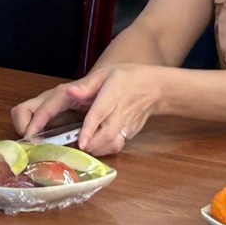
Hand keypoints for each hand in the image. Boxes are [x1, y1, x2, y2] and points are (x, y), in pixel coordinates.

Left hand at [13, 65, 164, 156]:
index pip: (100, 113)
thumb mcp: (106, 74)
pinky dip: (105, 150)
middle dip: (90, 143)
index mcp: (113, 94)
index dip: (89, 129)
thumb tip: (71, 92)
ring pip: (113, 144)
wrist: (154, 88)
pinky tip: (95, 146)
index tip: (80, 141)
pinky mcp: (130, 133)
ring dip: (96, 149)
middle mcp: (121, 112)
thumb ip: (87, 85)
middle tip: (74, 144)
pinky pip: (117, 146)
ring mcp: (128, 125)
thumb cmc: (127, 77)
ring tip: (83, 145)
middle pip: (107, 134)